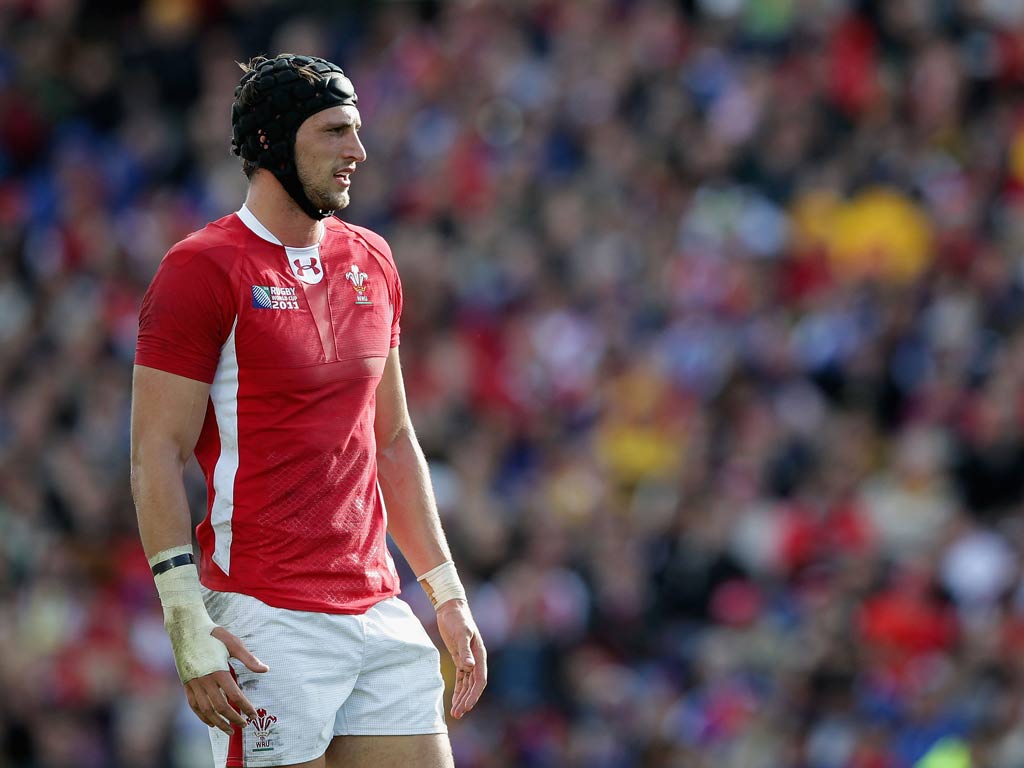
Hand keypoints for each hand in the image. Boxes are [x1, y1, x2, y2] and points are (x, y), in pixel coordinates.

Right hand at [181, 627, 269, 734]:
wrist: (187, 629)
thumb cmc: (213, 634)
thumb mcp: (234, 643)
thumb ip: (249, 659)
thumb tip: (265, 670)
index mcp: (218, 670)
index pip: (234, 695)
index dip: (245, 707)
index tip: (253, 715)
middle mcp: (204, 680)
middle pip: (220, 706)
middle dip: (233, 718)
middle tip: (244, 725)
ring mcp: (193, 684)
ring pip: (206, 710)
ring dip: (218, 722)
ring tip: (229, 730)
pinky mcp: (186, 684)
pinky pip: (194, 705)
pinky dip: (202, 717)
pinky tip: (211, 722)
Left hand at [436, 599, 486, 718]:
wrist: (451, 609)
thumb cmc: (458, 619)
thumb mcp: (461, 633)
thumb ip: (465, 650)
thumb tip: (469, 667)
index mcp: (480, 654)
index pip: (480, 679)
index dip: (474, 694)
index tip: (467, 706)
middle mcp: (476, 660)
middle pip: (474, 685)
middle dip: (467, 700)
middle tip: (458, 714)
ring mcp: (468, 660)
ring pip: (467, 684)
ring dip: (462, 698)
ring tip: (455, 713)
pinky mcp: (460, 659)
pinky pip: (461, 678)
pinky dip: (458, 690)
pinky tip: (454, 700)